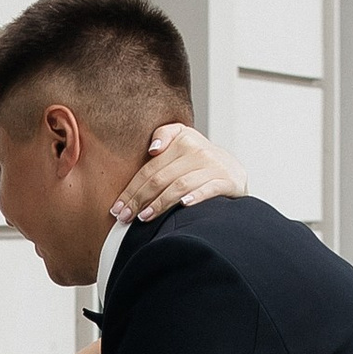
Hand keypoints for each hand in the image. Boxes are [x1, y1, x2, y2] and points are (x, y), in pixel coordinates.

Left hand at [113, 123, 247, 225]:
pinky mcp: (228, 181)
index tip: (117, 208)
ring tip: (144, 218)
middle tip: (124, 217)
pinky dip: (196, 196)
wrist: (235, 173)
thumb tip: (152, 149)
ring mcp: (214, 166)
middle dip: (139, 200)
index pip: (149, 169)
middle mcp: (199, 150)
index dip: (131, 189)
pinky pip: (209, 189)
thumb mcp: (184, 141)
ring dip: (160, 203)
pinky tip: (183, 205)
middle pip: (161, 178)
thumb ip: (165, 135)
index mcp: (183, 140)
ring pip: (180, 185)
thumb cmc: (200, 163)